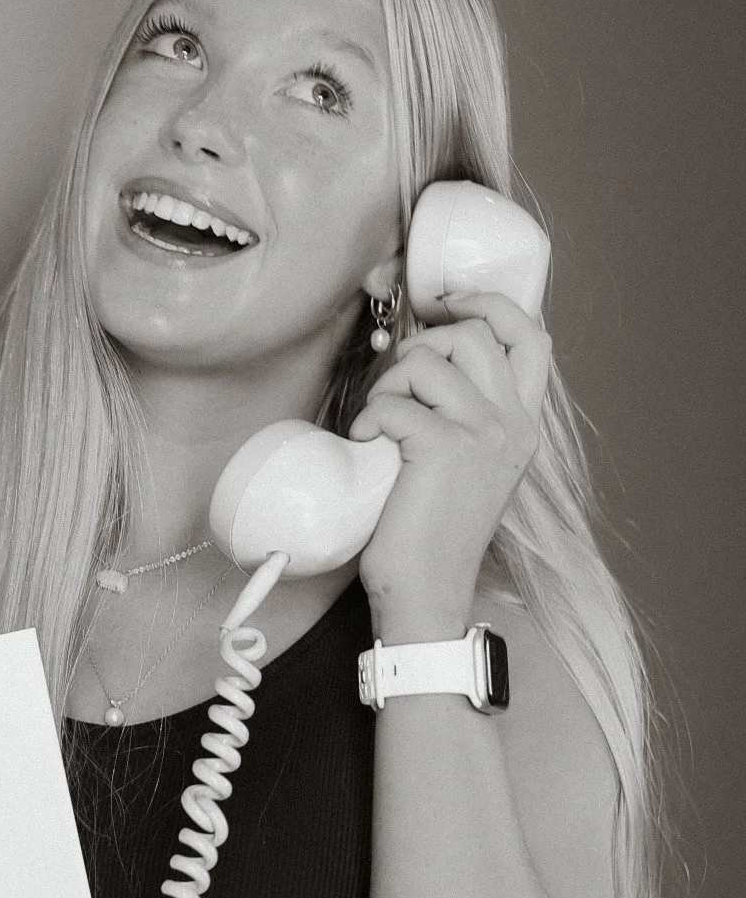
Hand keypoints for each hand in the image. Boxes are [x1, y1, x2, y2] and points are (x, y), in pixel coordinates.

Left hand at [350, 286, 550, 631]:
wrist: (427, 592)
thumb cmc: (433, 531)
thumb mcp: (468, 465)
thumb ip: (464, 415)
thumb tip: (422, 360)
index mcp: (523, 424)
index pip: (532, 336)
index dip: (490, 304)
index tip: (448, 305)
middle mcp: (513, 423)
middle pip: (475, 334)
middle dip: (422, 346)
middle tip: (396, 387)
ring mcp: (483, 434)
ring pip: (430, 361)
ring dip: (390, 382)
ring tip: (378, 423)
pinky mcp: (444, 449)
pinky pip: (395, 403)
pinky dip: (370, 417)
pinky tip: (365, 444)